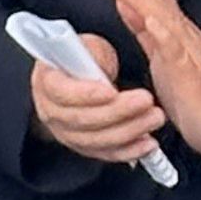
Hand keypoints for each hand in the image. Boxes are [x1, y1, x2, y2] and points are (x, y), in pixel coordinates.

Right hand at [22, 20, 167, 168]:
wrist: (84, 76)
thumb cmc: (84, 59)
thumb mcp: (89, 46)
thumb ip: (94, 56)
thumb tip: (100, 68)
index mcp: (47, 81)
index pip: (61, 92)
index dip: (86, 94)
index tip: (111, 91)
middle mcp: (51, 111)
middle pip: (81, 119)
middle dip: (117, 112)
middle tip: (145, 101)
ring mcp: (66, 133)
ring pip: (95, 140)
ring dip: (128, 131)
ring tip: (153, 118)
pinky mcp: (85, 146)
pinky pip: (105, 153)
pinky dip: (129, 150)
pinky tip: (147, 143)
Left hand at [92, 0, 200, 165]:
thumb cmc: (195, 97)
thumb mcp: (161, 59)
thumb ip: (146, 32)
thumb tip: (126, 5)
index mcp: (174, 34)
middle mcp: (183, 38)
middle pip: (155, 0)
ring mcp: (189, 54)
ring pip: (163, 18)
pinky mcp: (192, 76)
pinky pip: (177, 51)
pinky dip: (164, 33)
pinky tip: (150, 21)